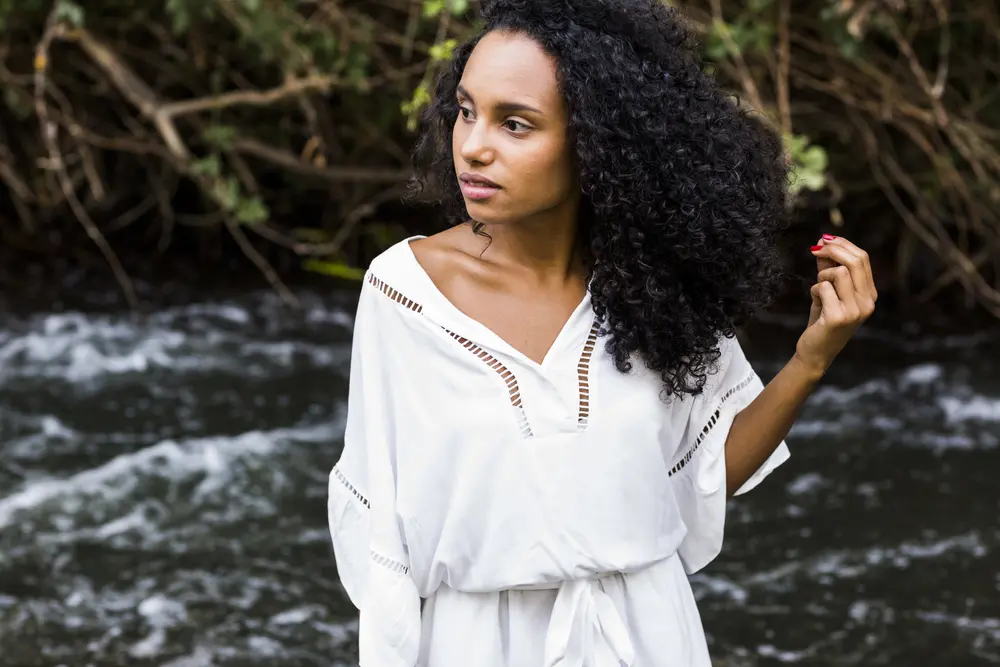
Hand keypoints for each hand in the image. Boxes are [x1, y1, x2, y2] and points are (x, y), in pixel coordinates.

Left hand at [794, 234, 876, 376]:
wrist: (816, 351)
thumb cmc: (822, 320)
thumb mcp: (828, 291)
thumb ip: (829, 268)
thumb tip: (823, 243)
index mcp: (869, 294)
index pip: (863, 258)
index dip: (843, 244)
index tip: (824, 239)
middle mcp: (868, 302)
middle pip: (856, 261)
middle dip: (833, 249)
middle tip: (815, 249)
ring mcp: (856, 310)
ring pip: (840, 273)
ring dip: (822, 275)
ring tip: (819, 289)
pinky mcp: (840, 317)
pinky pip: (824, 288)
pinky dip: (815, 289)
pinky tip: (816, 302)